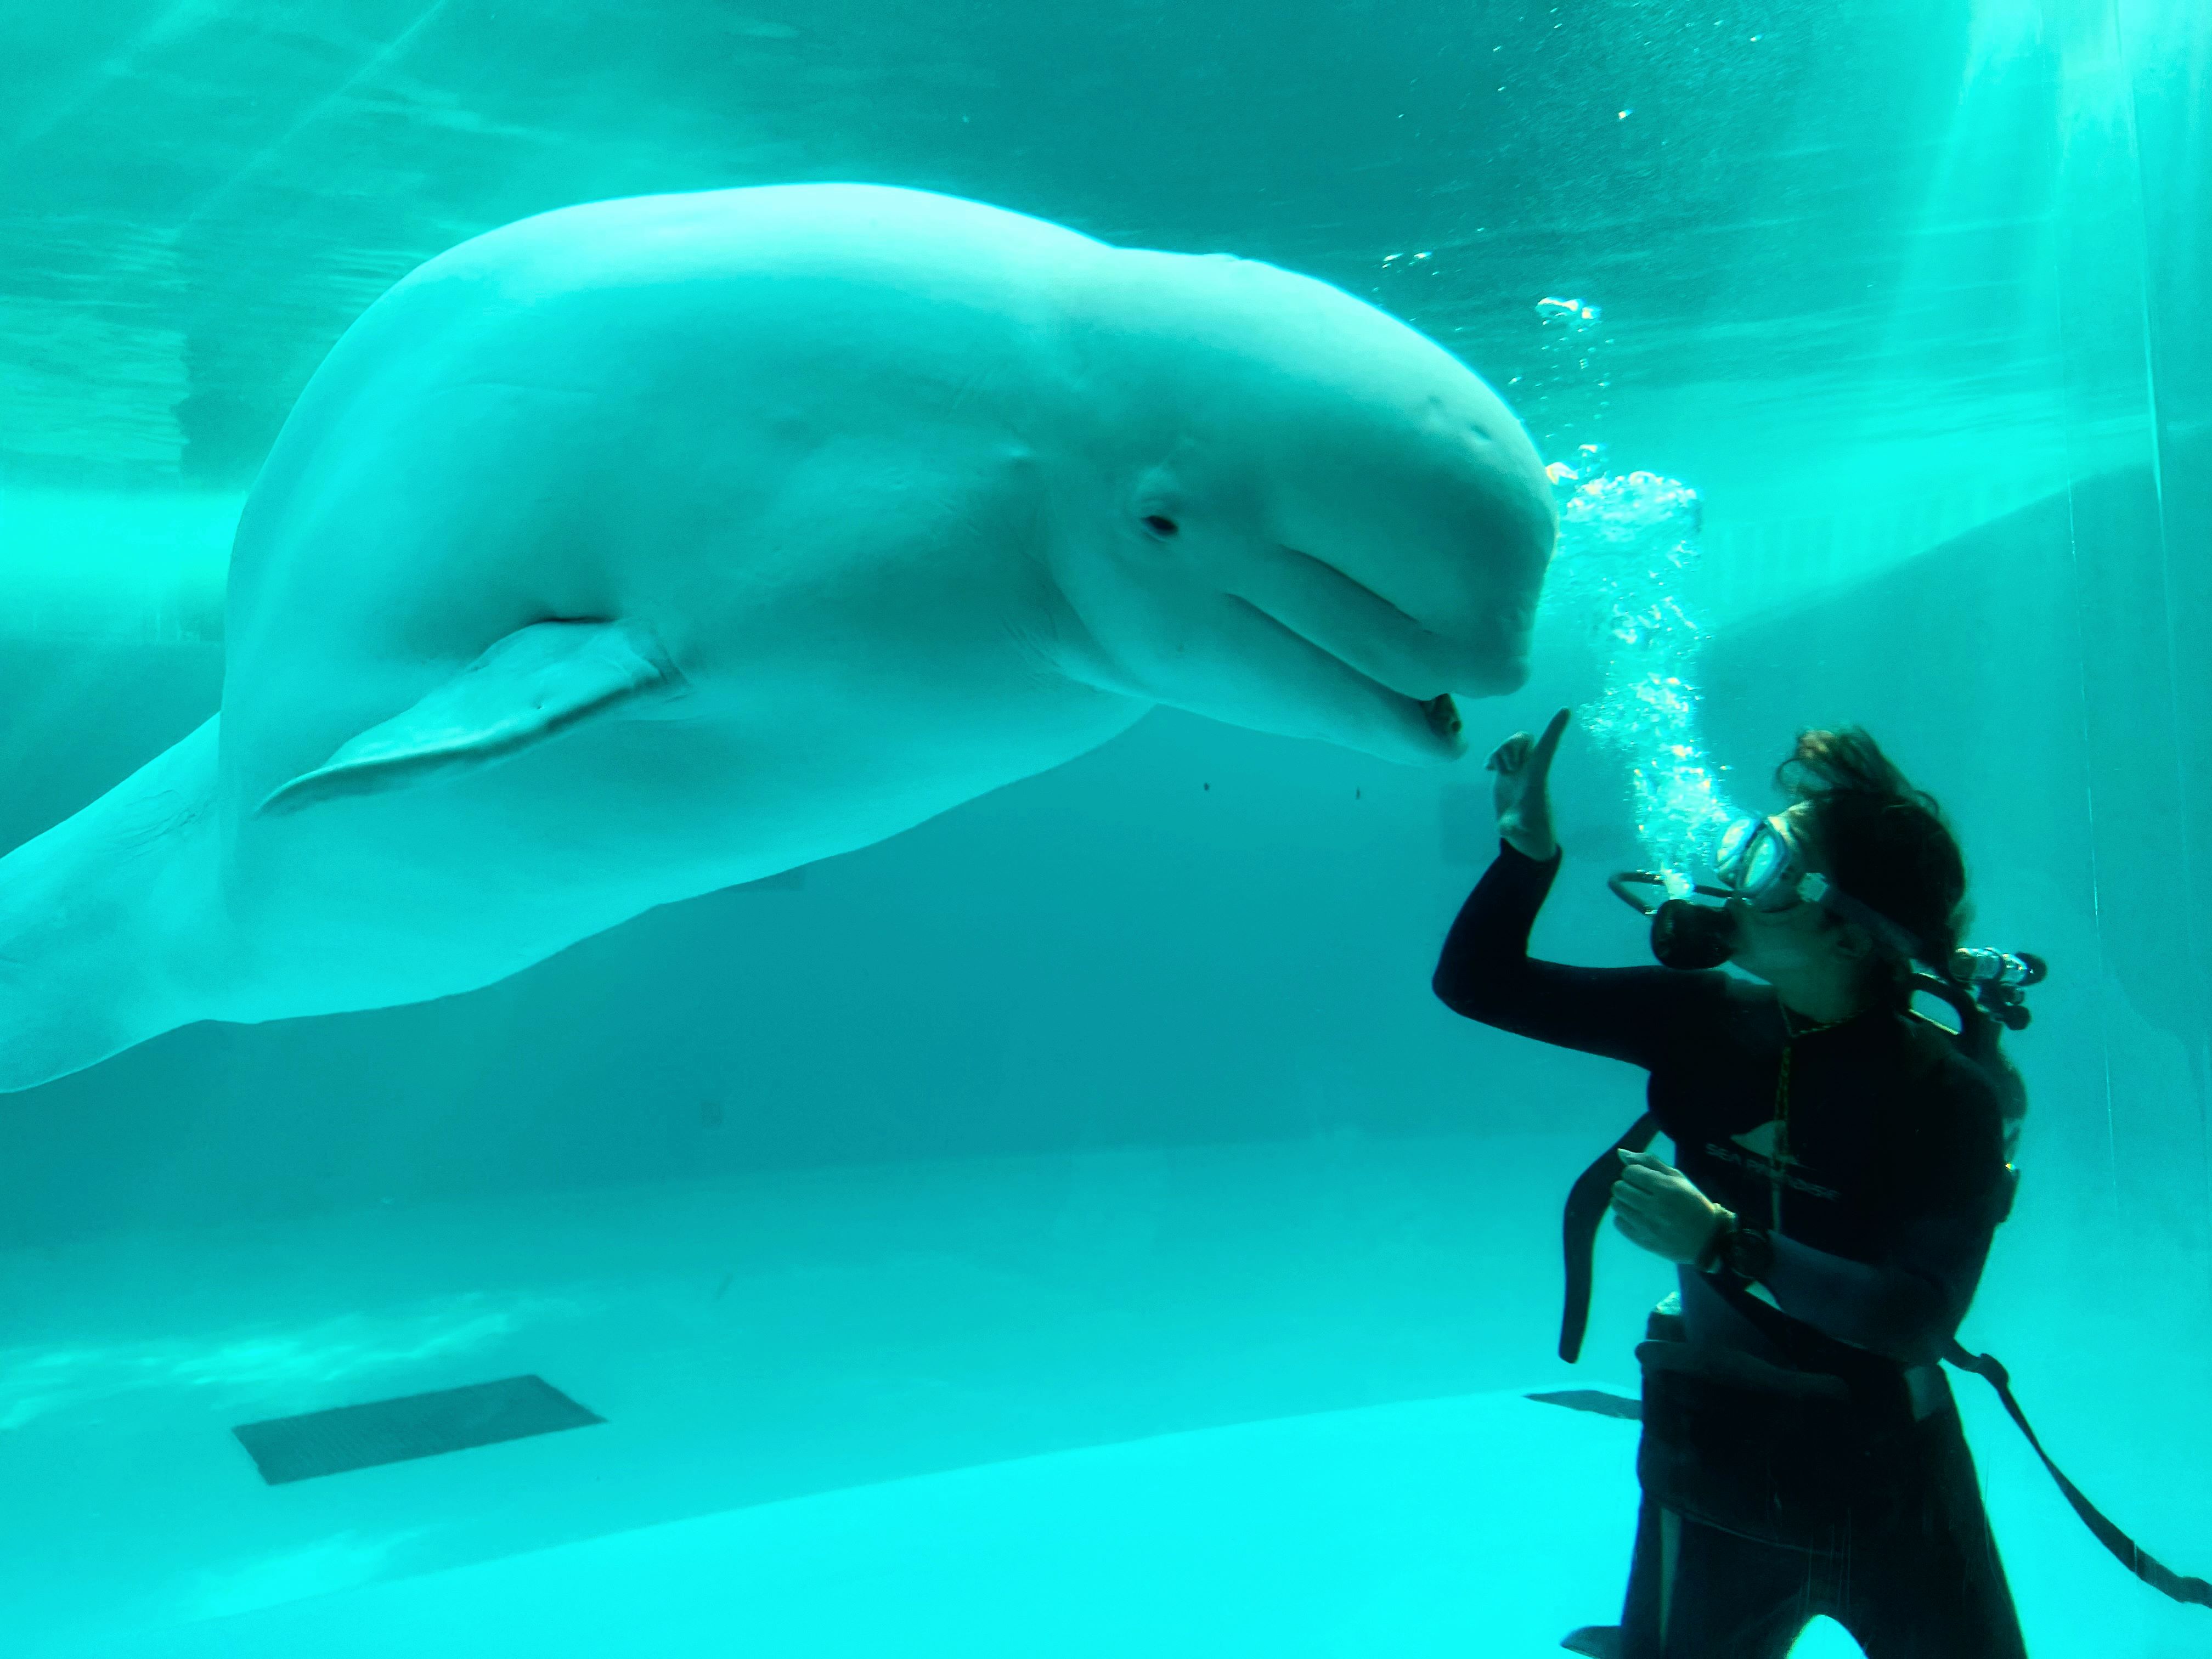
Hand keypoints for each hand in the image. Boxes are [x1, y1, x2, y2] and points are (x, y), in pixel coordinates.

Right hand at [1485, 707, 1569, 860]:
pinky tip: (1488, 769)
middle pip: (1524, 739)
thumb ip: (1512, 828)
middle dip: (1510, 745)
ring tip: (1499, 772)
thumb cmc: (1529, 833)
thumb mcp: (1520, 832)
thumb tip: (1505, 829)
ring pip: (1511, 743)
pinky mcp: (1506, 774)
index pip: (1549, 747)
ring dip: (1501, 752)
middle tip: (1506, 769)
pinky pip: (1500, 754)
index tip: (1566, 709)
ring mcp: (1518, 770)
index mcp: (1537, 777)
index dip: (1556, 728)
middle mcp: (1529, 769)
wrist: (1524, 836)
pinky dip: (1493, 757)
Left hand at [1612, 1149, 1725, 1264]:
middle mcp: (1655, 1208)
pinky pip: (1618, 1223)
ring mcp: (1648, 1227)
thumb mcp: (1678, 1178)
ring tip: (1638, 1203)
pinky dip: (1624, 1217)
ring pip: (1616, 1205)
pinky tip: (1637, 1217)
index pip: (1630, 1172)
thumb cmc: (1692, 1203)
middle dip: (1626, 1185)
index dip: (1633, 1172)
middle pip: (1619, 1188)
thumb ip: (1649, 1162)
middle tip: (1639, 1190)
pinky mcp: (1643, 1241)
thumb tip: (1620, 1153)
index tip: (1643, 1178)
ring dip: (1623, 1200)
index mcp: (1666, 1189)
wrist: (1707, 1239)